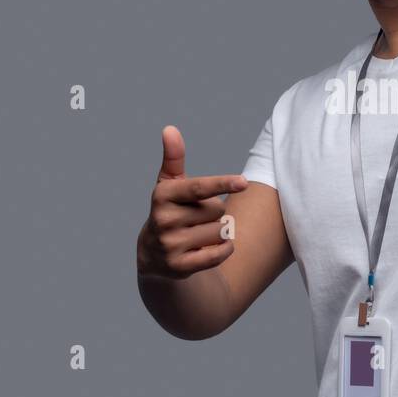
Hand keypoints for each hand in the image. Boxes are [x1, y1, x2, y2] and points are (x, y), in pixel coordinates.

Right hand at [138, 125, 247, 278]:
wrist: (153, 256)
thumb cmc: (170, 211)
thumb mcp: (170, 185)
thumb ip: (173, 158)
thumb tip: (170, 129)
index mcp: (162, 196)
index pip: (199, 188)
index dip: (223, 184)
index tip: (244, 182)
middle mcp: (163, 220)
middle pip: (217, 211)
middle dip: (216, 213)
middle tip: (198, 219)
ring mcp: (171, 245)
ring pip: (221, 231)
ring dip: (221, 231)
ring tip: (202, 233)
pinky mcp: (180, 267)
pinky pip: (221, 252)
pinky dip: (224, 248)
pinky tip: (211, 247)